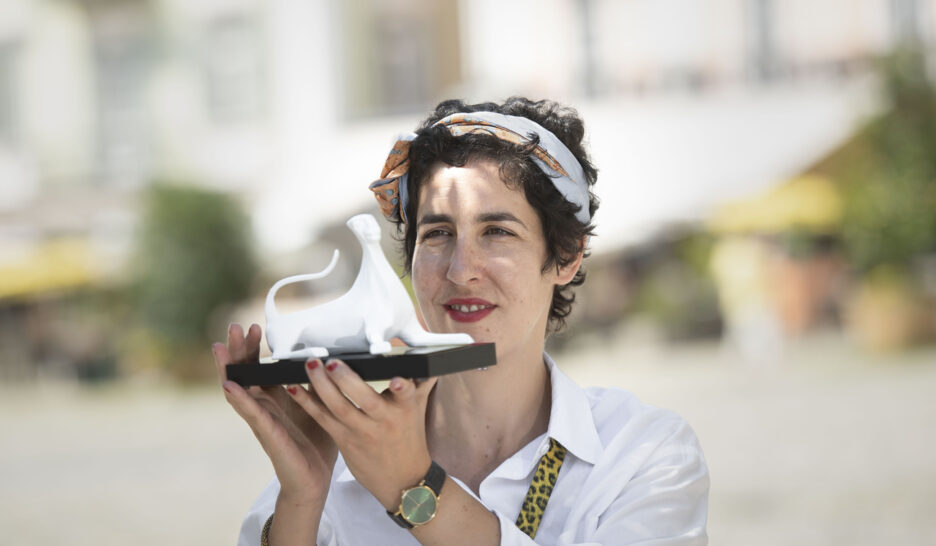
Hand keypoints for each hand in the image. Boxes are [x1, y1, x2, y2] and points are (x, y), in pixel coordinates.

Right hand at [213, 323, 337, 505]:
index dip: (255, 347)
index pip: (259, 366)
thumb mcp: (321, 404)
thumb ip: (318, 382)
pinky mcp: (268, 434)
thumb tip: (327, 355)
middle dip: (238, 349)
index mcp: (275, 397)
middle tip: (235, 326)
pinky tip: (230, 386)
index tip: (256, 326)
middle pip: (243, 373)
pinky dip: (239, 399)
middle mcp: (264, 406)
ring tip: (220, 348)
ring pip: (238, 390)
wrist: (316, 479)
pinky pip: (251, 414)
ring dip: (229, 369)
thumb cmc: (316, 442)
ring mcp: (262, 420)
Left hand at [286, 358, 436, 510]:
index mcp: (405, 408)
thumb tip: (429, 358)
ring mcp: (362, 432)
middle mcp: (384, 420)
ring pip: (339, 408)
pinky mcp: (344, 440)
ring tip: (310, 365)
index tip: (396, 379)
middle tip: (330, 362)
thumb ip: (420, 382)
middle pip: (365, 399)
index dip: (402, 386)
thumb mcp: (419, 409)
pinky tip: (293, 387)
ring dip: (321, 386)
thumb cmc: (410, 439)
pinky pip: (323, 419)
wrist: (403, 480)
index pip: (406, 394)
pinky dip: (307, 402)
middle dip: (346, 379)